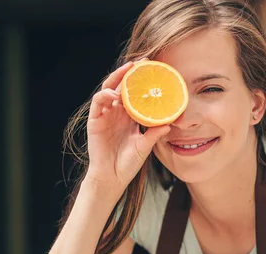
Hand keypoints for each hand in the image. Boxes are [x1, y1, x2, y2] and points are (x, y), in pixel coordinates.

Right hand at [85, 60, 170, 189]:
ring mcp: (105, 115)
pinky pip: (98, 102)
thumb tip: (170, 123)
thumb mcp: (145, 146)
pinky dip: (104, 95)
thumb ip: (154, 134)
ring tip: (127, 71)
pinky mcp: (95, 121)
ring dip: (117, 79)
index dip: (141, 81)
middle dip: (129, 73)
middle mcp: (117, 113)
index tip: (153, 70)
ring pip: (109, 89)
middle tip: (141, 63)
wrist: (112, 178)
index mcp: (129, 117)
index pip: (135, 93)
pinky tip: (113, 94)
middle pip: (121, 86)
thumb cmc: (128, 164)